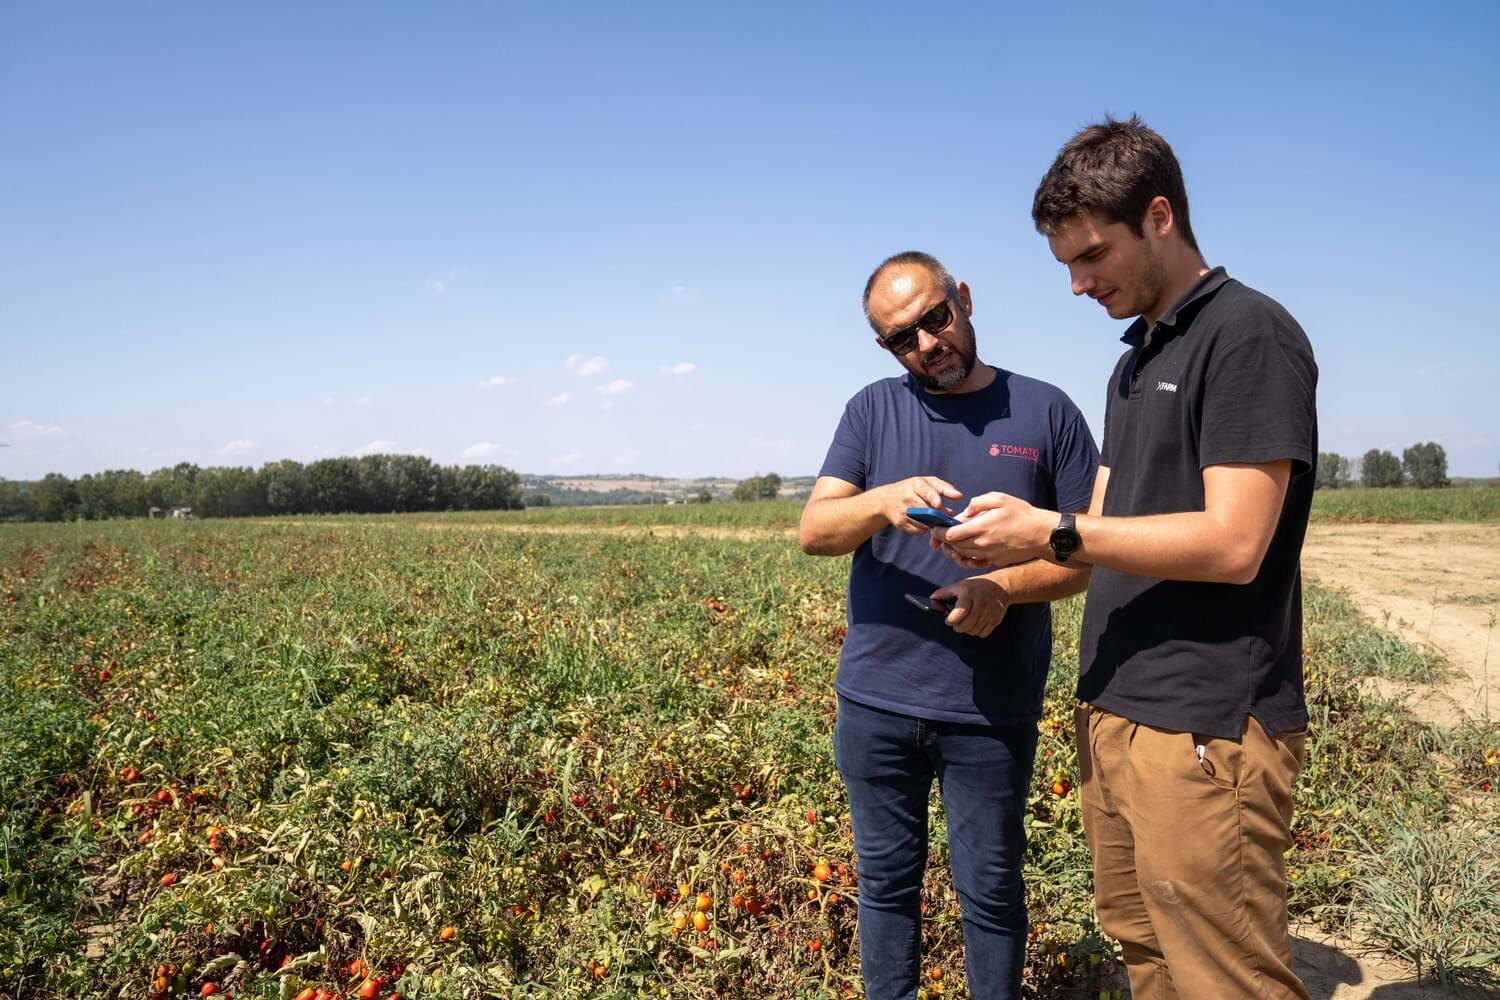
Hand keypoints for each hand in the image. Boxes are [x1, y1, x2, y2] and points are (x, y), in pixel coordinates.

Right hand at [876, 476, 962, 533]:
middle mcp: (907, 497)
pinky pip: (918, 530)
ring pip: (924, 523)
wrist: (886, 500)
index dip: (933, 498)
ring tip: (934, 518)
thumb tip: (959, 496)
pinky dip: (924, 528)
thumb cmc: (912, 489)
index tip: (939, 504)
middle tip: (946, 516)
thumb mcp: (926, 482)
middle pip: (928, 510)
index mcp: (915, 484)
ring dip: (933, 523)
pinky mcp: (900, 523)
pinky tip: (923, 522)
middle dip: (940, 515)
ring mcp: (902, 511)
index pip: (926, 491)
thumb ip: (944, 488)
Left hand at [930, 576, 1009, 637]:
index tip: (948, 620)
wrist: (1001, 586)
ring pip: (973, 631)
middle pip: (966, 625)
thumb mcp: (959, 585)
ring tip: (965, 621)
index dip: (951, 620)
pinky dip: (976, 632)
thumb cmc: (975, 586)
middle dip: (957, 627)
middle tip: (955, 622)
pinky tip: (975, 623)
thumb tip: (931, 600)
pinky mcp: (995, 620)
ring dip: (966, 629)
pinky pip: (983, 634)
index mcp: (969, 594)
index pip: (960, 613)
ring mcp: (989, 613)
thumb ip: (943, 593)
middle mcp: (981, 603)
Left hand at [935, 492, 1054, 566]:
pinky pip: (974, 562)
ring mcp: (988, 555)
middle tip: (940, 534)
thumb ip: (978, 503)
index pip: (950, 535)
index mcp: (980, 528)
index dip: (939, 532)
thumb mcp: (1000, 499)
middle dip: (944, 541)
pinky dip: (966, 557)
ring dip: (954, 549)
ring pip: (962, 555)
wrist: (1041, 534)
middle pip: (954, 546)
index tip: (936, 528)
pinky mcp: (994, 561)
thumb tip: (965, 511)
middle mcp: (982, 544)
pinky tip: (965, 551)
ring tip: (951, 541)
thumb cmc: (1022, 514)